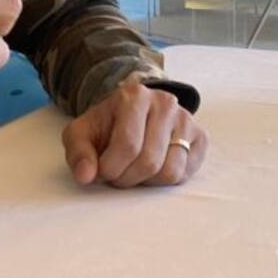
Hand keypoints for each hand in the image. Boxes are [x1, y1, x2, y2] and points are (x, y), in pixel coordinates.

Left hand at [61, 76, 206, 187]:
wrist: (130, 115)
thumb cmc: (106, 127)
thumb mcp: (82, 134)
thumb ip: (78, 153)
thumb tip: (85, 176)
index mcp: (134, 95)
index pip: (128, 144)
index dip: (112, 167)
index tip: (102, 171)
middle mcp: (165, 102)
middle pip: (149, 161)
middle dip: (127, 178)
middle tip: (117, 174)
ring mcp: (186, 119)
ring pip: (170, 171)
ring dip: (147, 182)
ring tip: (134, 170)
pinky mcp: (200, 137)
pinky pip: (186, 173)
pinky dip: (166, 180)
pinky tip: (153, 167)